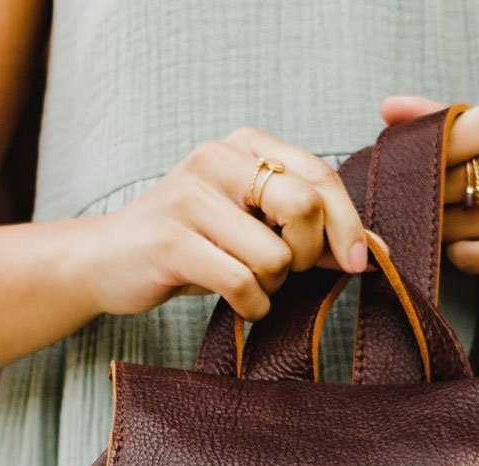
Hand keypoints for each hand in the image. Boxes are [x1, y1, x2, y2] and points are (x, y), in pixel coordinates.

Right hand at [67, 127, 368, 320]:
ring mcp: (190, 198)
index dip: (348, 224)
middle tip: (286, 272)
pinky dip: (252, 306)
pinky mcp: (172, 241)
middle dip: (307, 254)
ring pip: (275, 256)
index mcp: (242, 147)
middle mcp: (216, 160)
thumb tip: (373, 251)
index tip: (356, 261)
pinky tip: (240, 304)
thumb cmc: (192, 245)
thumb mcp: (251, 228)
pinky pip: (242, 284)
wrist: (106, 261)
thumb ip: (306, 231)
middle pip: (304, 206)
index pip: (318, 176)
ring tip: (248, 285)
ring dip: (273, 287)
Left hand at [381, 94, 478, 287]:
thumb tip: (389, 110)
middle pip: (443, 185)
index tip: (421, 171)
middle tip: (439, 203)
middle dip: (431, 198)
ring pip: (452, 225)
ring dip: (447, 229)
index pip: (443, 139)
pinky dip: (465, 254)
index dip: (423, 161)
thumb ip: (451, 119)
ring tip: (467, 221)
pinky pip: (469, 258)